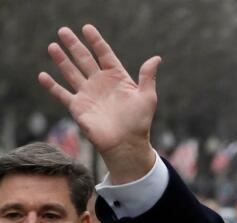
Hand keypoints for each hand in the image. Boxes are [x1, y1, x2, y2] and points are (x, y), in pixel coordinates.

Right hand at [38, 25, 159, 182]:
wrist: (126, 144)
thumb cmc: (139, 122)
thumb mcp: (147, 97)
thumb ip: (147, 77)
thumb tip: (156, 58)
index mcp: (117, 78)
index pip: (105, 55)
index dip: (96, 41)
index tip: (87, 28)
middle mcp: (100, 83)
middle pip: (84, 59)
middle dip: (74, 45)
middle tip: (63, 31)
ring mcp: (88, 94)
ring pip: (71, 72)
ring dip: (61, 60)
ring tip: (52, 46)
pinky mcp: (78, 107)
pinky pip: (62, 94)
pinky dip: (52, 86)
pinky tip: (43, 75)